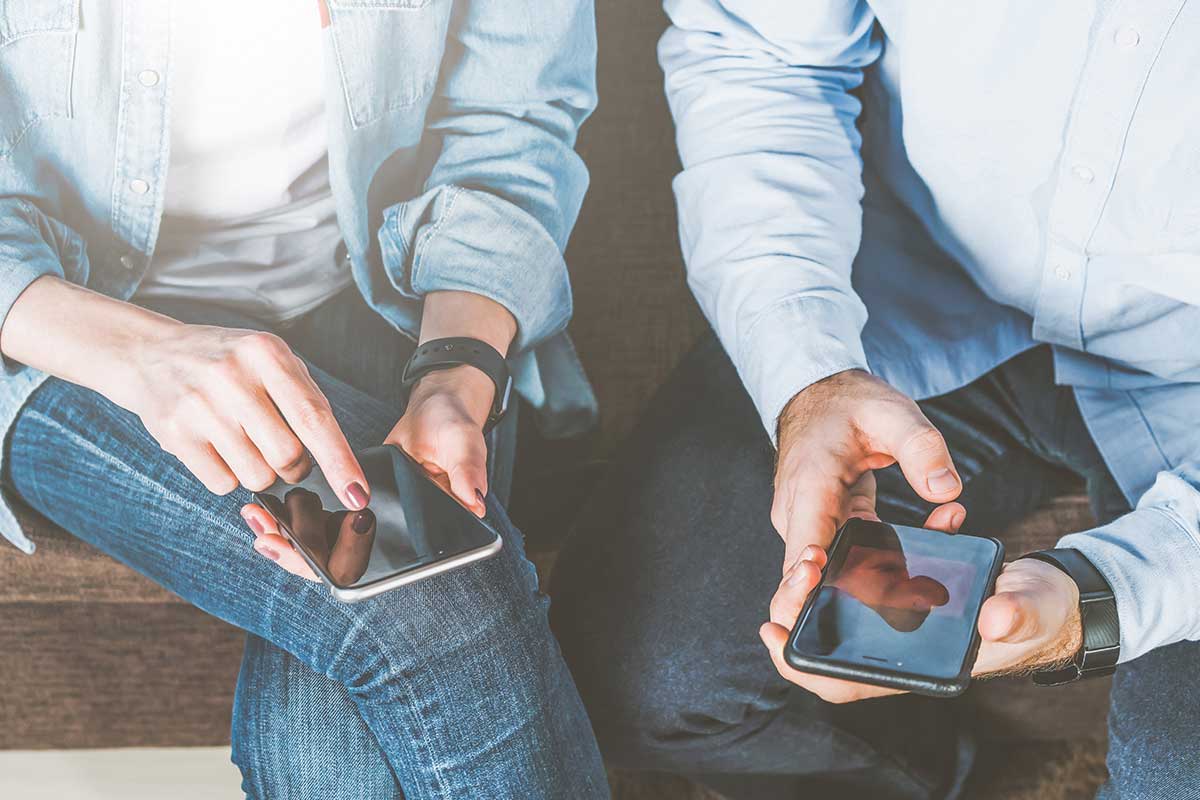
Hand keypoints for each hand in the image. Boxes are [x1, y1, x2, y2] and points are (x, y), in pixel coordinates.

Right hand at [0, 277, 367, 504]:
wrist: (151, 354)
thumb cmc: (229, 363)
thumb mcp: (271, 360)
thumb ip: (306, 399)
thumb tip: (340, 462)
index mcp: (267, 353)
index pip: (314, 417)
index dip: (340, 462)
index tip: (358, 494)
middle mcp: (232, 376)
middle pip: (288, 456)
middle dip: (296, 468)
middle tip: (286, 454)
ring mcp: (199, 405)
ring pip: (257, 476)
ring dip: (262, 473)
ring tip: (246, 443)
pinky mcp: (173, 433)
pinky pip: (222, 483)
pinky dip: (229, 476)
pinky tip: (217, 447)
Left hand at [239, 363, 494, 578]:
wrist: (439, 405)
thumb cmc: (455, 428)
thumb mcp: (464, 447)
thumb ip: (468, 474)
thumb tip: (475, 501)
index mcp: (419, 535)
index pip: (378, 568)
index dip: (339, 569)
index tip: (308, 559)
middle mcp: (388, 535)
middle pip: (338, 562)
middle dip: (299, 554)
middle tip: (267, 537)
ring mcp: (365, 519)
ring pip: (322, 544)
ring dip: (288, 537)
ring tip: (257, 519)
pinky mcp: (348, 499)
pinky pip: (317, 517)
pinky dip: (290, 515)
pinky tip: (264, 505)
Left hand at [759, 530, 1083, 703]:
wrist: (1049, 593)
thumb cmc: (1041, 612)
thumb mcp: (1035, 611)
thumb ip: (1017, 615)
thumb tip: (993, 620)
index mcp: (921, 665)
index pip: (846, 682)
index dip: (806, 665)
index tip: (775, 632)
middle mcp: (898, 646)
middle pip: (828, 640)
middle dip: (802, 609)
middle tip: (799, 568)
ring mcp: (897, 617)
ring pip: (839, 606)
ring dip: (822, 578)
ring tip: (814, 550)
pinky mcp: (903, 587)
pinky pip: (868, 572)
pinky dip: (864, 548)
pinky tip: (867, 518)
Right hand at [772, 370, 963, 569]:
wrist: (818, 396)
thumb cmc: (846, 404)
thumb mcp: (891, 412)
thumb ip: (920, 447)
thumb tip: (946, 490)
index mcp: (810, 488)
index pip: (803, 557)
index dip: (816, 588)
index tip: (854, 594)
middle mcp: (800, 516)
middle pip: (827, 578)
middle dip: (884, 587)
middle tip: (933, 587)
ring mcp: (809, 526)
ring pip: (845, 571)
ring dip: (897, 567)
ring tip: (946, 528)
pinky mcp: (825, 528)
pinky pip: (855, 555)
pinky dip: (894, 550)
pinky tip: (935, 524)